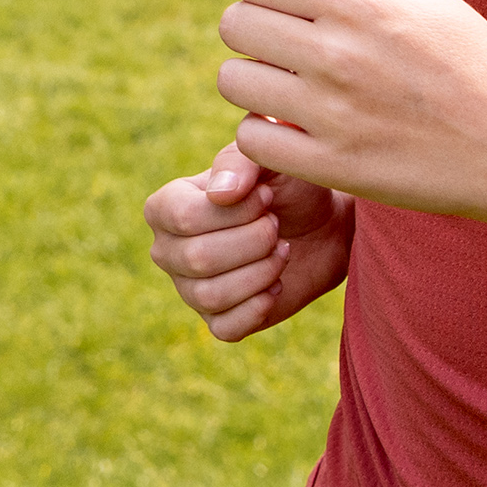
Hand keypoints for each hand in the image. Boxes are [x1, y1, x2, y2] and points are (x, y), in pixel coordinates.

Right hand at [144, 140, 353, 339]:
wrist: (322, 226)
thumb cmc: (287, 186)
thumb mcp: (266, 159)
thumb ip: (239, 163)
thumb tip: (220, 194)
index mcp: (165, 207)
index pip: (183, 217)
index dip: (235, 211)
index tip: (267, 197)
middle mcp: (168, 250)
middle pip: (198, 258)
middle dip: (253, 241)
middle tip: (276, 225)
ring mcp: (189, 288)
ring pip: (211, 295)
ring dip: (261, 272)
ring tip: (281, 251)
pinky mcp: (218, 320)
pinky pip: (225, 327)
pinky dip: (258, 307)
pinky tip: (276, 285)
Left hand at [213, 0, 486, 232]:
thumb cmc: (471, 57)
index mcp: (360, 1)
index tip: (291, 6)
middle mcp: (339, 53)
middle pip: (235, 25)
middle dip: (255, 31)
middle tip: (290, 47)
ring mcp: (333, 113)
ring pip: (233, 83)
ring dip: (255, 83)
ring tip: (294, 87)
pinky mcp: (333, 166)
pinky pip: (252, 141)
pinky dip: (265, 134)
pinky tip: (299, 127)